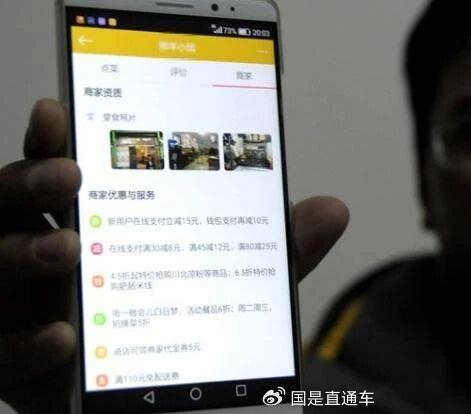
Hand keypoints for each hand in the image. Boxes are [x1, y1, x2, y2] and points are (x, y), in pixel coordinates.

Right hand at [0, 99, 348, 412]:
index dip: (52, 140)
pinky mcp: (23, 367)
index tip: (60, 110)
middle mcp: (48, 257)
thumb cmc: (190, 327)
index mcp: (91, 221)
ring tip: (66, 248)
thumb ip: (278, 251)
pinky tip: (65, 337)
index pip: (58, 170)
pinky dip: (29, 344)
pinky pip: (6, 356)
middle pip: (10, 206)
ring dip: (24, 254)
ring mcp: (26, 310)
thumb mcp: (240, 283)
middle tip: (70, 176)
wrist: (169, 400)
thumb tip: (334, 210)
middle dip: (31, 182)